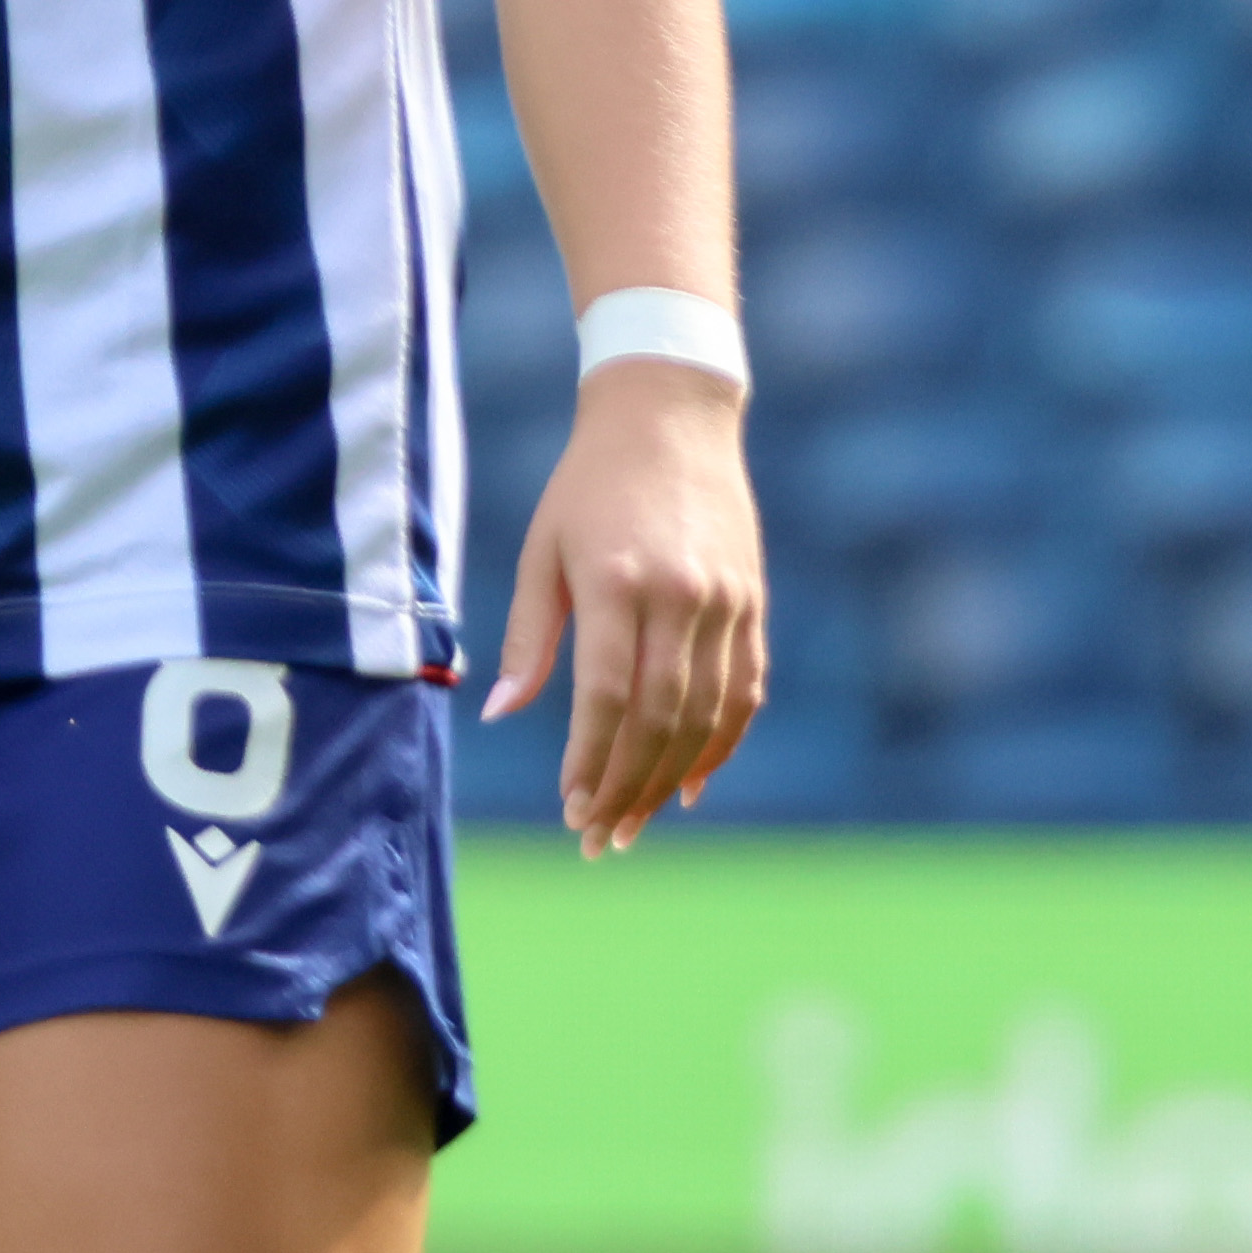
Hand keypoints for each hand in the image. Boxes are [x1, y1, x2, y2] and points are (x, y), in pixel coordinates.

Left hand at [485, 358, 766, 856]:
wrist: (669, 415)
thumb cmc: (588, 485)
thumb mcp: (542, 549)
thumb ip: (530, 636)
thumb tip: (500, 714)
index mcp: (616, 580)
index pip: (606, 696)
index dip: (589, 761)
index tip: (570, 807)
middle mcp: (679, 595)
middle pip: (658, 718)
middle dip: (626, 787)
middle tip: (599, 837)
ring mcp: (725, 602)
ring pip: (706, 716)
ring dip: (669, 780)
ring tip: (634, 822)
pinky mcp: (751, 604)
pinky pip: (743, 691)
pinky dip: (720, 745)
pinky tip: (689, 784)